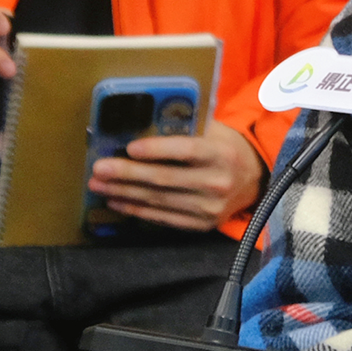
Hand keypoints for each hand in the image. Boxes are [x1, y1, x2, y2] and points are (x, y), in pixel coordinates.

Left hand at [86, 119, 267, 231]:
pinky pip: (163, 218)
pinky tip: (117, 201)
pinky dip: (137, 210)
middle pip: (165, 179)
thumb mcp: (213, 131)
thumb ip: (184, 129)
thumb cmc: (224, 147)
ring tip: (98, 185)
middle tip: (99, 169)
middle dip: (127, 174)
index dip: (156, 150)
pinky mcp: (201, 224)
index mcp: (221, 153)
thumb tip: (140, 126)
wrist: (253, 179)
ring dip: (124, 193)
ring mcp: (210, 208)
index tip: (129, 147)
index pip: (186, 151)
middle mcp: (217, 182)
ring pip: (159, 200)